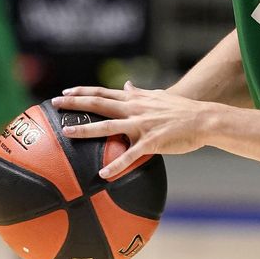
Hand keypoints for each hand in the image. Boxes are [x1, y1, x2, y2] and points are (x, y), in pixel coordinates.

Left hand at [52, 82, 210, 178]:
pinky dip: (116, 165)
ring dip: (86, 130)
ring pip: (108, 126)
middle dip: (76, 104)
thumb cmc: (182, 110)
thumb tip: (126, 83)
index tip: (65, 92)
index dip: (83, 92)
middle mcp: (135, 109)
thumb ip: (139, 92)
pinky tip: (103, 175)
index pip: (103, 92)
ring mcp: (142, 125)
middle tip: (55, 103)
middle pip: (99, 104)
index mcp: (135, 99)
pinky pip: (130, 155)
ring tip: (67, 133)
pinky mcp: (152, 142)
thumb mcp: (158, 96)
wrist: (204, 119)